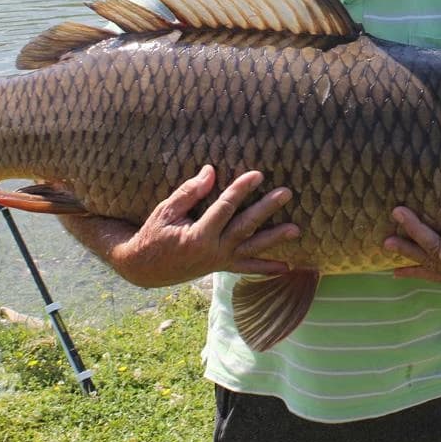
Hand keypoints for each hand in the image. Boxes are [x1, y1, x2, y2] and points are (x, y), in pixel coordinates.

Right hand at [60, 165, 297, 287]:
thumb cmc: (154, 234)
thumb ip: (189, 192)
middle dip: (267, 209)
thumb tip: (211, 172)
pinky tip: (286, 268)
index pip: (226, 208)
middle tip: (286, 193)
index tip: (258, 174)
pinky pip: (246, 269)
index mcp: (199, 235)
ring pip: (251, 249)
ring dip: (274, 239)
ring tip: (295, 229)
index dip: (241, 189)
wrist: (145, 268)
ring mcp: (219, 261)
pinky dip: (266, 269)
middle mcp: (213, 251)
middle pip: (245, 227)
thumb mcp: (166, 210)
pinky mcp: (220, 267)